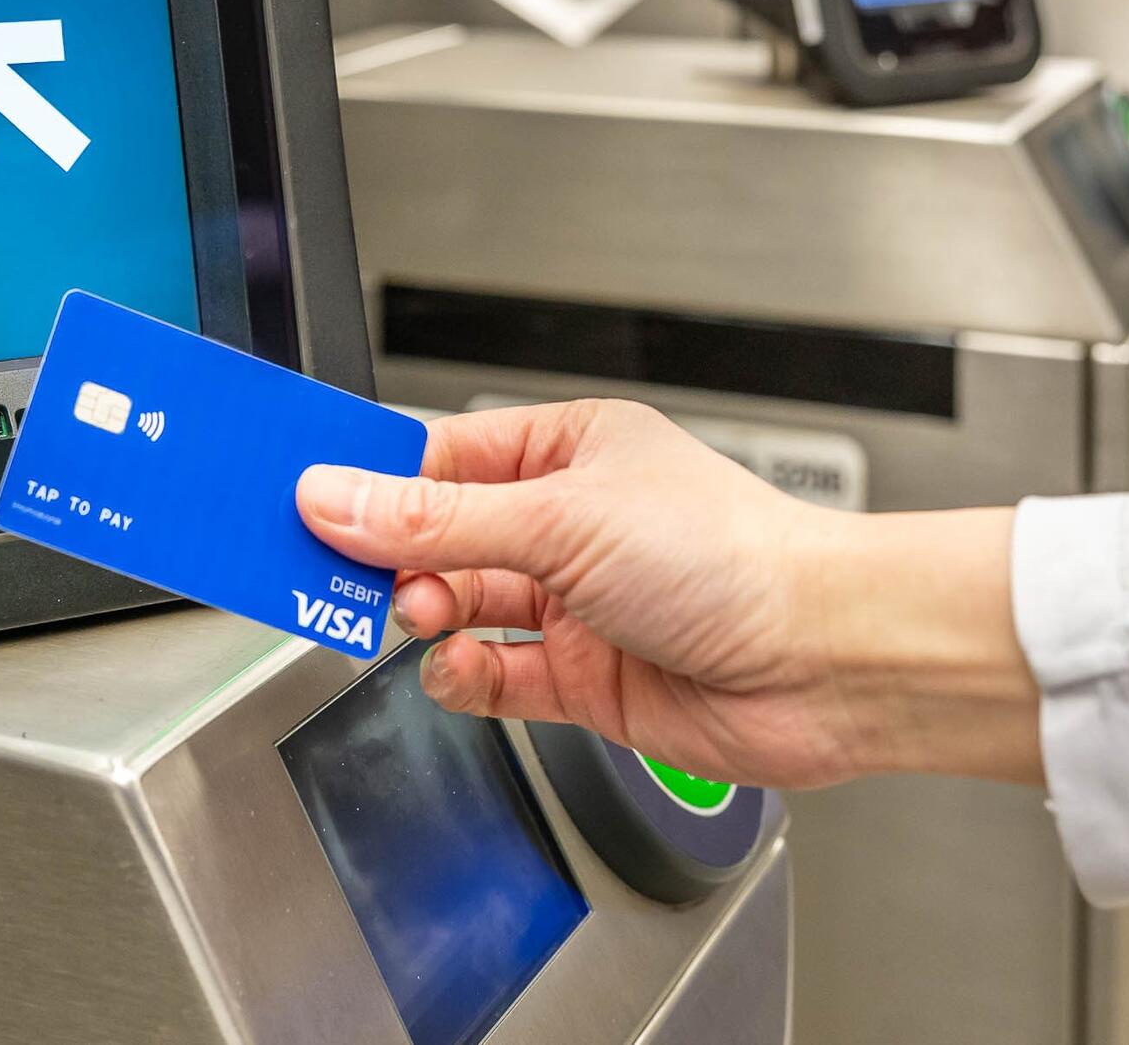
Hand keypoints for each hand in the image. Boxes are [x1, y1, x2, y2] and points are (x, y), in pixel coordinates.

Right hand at [296, 400, 1038, 790]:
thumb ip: (435, 521)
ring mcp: (576, 603)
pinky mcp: (583, 679)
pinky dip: (462, 675)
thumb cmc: (732, 557)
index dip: (370, 480)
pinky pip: (491, 676)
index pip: (439, 457)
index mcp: (568, 449)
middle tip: (342, 571)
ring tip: (417, 614)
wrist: (825, 662)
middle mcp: (569, 522)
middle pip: (438, 536)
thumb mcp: (559, 520)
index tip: (302, 497)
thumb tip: (334, 498)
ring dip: (426, 614)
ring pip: (458, 605)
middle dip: (390, 556)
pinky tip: (456, 665)